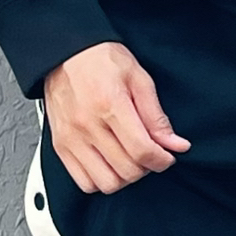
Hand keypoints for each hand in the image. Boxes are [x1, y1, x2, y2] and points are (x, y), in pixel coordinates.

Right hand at [43, 40, 189, 192]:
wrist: (65, 52)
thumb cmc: (101, 60)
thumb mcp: (138, 78)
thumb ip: (156, 116)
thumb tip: (175, 144)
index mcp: (110, 104)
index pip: (142, 150)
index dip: (162, 160)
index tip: (167, 156)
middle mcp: (87, 125)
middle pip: (127, 170)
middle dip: (146, 167)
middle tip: (149, 154)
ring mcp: (71, 138)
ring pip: (106, 183)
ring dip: (124, 178)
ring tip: (129, 160)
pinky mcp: (60, 146)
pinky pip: (84, 182)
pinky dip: (101, 180)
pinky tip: (109, 164)